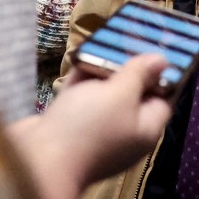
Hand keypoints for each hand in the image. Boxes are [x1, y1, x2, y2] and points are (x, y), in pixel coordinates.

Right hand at [8, 54, 172, 198]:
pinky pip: (79, 100)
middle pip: (131, 95)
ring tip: (103, 40)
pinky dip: (80, 80)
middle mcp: (123, 133)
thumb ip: (140, 74)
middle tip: (126, 37)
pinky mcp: (67, 129)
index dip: (161, 72)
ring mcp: (94, 132)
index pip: (163, 98)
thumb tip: (161, 61)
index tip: (155, 46)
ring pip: (103, 96)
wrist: (35, 161)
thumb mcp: (121, 93)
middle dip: (127, 67)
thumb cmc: (88, 125)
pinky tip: (80, 56)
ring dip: (101, 70)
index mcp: (145, 129)